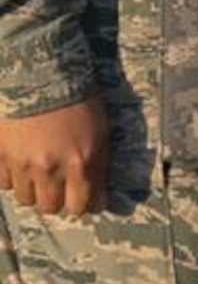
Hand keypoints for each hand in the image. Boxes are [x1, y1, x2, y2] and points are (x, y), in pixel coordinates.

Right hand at [0, 94, 111, 215]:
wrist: (41, 75)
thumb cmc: (79, 100)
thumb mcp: (101, 131)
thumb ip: (99, 167)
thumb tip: (101, 199)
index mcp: (80, 163)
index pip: (80, 206)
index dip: (81, 204)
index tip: (81, 197)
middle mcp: (50, 170)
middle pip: (49, 207)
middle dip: (55, 198)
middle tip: (58, 184)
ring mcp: (22, 165)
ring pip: (25, 198)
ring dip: (33, 188)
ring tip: (38, 169)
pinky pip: (4, 184)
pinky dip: (11, 178)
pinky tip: (20, 162)